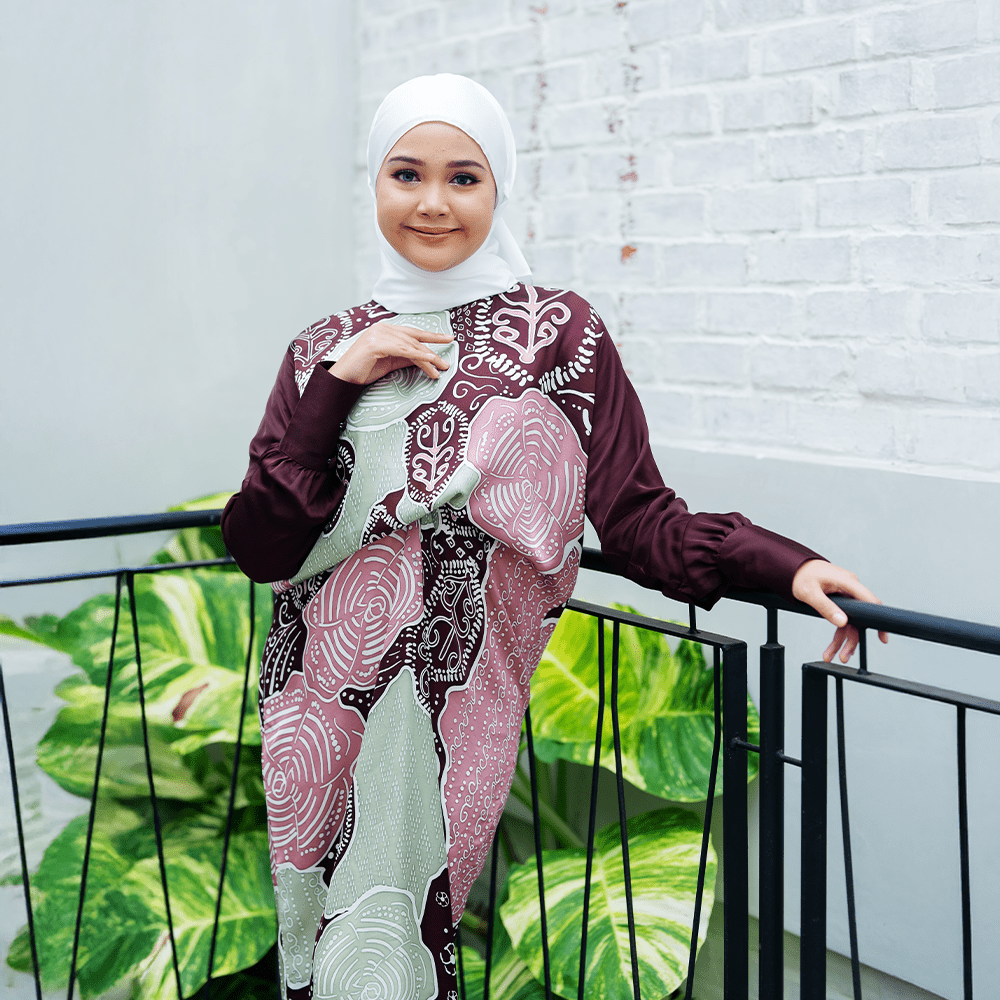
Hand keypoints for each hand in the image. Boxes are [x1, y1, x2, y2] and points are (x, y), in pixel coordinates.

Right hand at [330, 322, 453, 384]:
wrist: (343, 378)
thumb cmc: (365, 370)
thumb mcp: (390, 362)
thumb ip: (406, 357)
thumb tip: (425, 359)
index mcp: (385, 329)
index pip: (412, 333)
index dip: (432, 336)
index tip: (449, 339)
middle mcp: (382, 328)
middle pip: (413, 340)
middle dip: (432, 352)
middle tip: (446, 364)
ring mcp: (378, 334)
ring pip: (410, 346)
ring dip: (428, 358)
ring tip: (440, 368)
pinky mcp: (375, 344)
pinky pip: (402, 350)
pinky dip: (418, 356)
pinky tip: (429, 362)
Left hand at [791, 559, 888, 663]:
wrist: (793, 568)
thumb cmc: (801, 575)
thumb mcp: (810, 593)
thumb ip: (826, 607)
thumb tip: (842, 622)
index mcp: (847, 582)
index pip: (869, 602)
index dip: (877, 620)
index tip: (882, 636)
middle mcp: (850, 588)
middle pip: (858, 618)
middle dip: (851, 639)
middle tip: (844, 656)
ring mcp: (846, 594)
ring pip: (850, 621)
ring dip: (842, 640)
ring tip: (831, 655)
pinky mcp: (840, 599)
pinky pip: (843, 617)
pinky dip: (838, 631)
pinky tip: (833, 646)